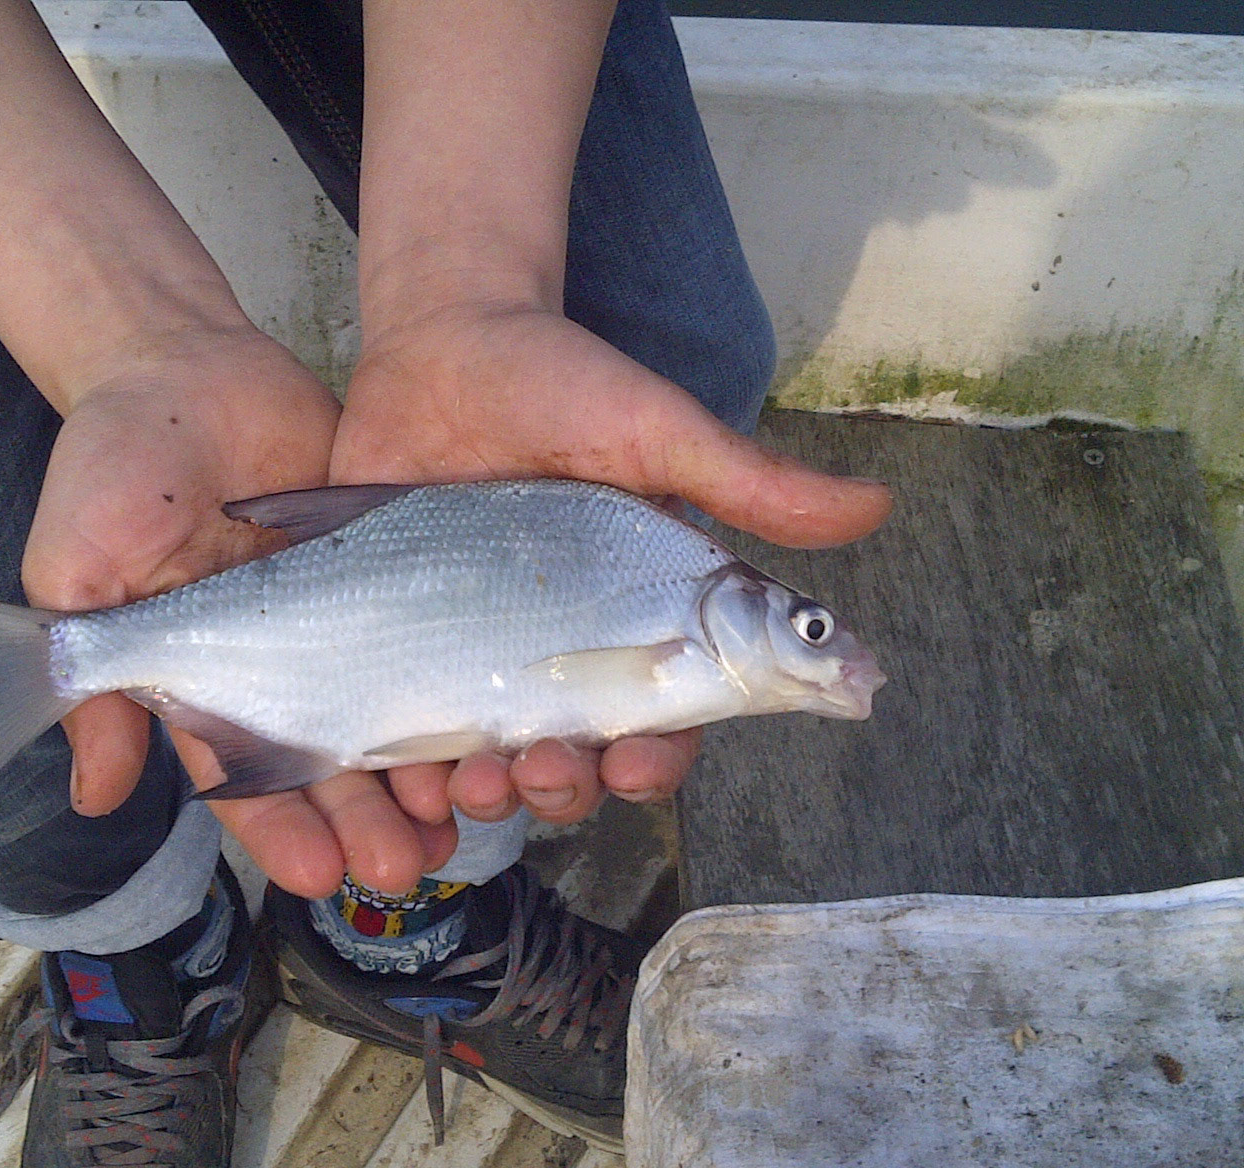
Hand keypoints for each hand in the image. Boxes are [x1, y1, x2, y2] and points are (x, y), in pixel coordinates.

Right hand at [20, 327, 453, 897]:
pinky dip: (458, 683)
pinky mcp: (392, 565)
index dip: (280, 829)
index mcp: (207, 678)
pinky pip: (433, 632)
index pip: (246, 775)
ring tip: (458, 821)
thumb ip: (92, 680)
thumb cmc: (112, 464)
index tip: (319, 876)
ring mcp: (343, 618)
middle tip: (406, 870)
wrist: (183, 361)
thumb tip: (94, 797)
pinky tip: (492, 727)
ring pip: (392, 716)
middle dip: (364, 824)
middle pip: (332, 766)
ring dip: (421, 777)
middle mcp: (283, 663)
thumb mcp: (77, 567)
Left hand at [331, 302, 892, 827]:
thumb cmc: (562, 384)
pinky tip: (402, 780)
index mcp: (624, 618)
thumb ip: (750, 484)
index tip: (637, 766)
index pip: (654, 718)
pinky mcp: (395, 635)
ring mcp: (466, 649)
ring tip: (474, 785)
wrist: (444, 338)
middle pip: (569, 759)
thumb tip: (878, 505)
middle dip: (563, 787)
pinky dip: (400, 767)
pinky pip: (396, 723)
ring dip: (485, 795)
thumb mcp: (659, 431)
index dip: (653, 760)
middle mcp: (549, 648)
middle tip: (547, 770)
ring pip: (484, 760)